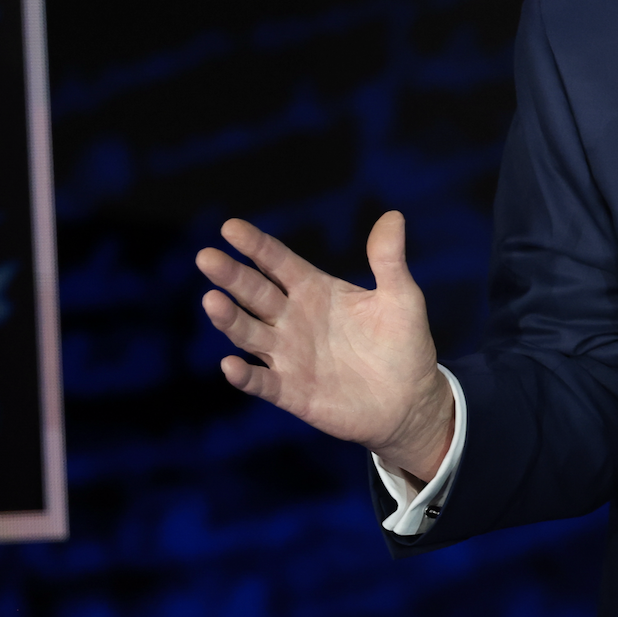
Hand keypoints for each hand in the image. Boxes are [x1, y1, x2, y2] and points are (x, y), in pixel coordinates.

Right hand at [196, 212, 453, 480]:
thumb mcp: (401, 298)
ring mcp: (288, 355)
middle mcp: (293, 319)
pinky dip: (245, 376)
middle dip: (231, 276)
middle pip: (255, 293)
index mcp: (314, 290)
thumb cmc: (404, 344)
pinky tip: (231, 365)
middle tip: (207, 257)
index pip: (278, 262)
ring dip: (229, 319)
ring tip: (212, 300)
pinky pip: (262, 382)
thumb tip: (393, 216)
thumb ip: (389, 260)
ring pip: (249, 334)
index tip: (231, 227)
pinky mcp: (291, 392)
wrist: (410, 400)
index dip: (256, 246)